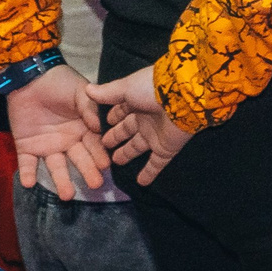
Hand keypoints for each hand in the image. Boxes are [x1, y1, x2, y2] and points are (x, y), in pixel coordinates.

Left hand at [10, 64, 110, 200]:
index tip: (106, 166)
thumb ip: (90, 109)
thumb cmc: (60, 82)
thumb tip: (100, 128)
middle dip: (86, 172)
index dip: (99, 155)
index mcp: (83, 128)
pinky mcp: (26, 147)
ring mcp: (47, 145)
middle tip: (95, 185)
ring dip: (61, 180)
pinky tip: (29, 183)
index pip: (93, 145)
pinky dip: (27, 173)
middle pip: (78, 160)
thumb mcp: (81, 91)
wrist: (30, 77)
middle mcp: (67, 141)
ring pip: (55, 167)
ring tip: (67, 195)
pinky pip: (27, 163)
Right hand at [86, 64, 193, 186]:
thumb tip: (88, 89)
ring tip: (114, 163)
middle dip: (115, 138)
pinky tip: (140, 183)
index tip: (98, 127)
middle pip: (126, 131)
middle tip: (103, 147)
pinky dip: (149, 173)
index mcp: (136, 102)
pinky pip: (156, 164)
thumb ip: (108, 92)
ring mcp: (155, 134)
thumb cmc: (152, 89)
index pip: (120, 112)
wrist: (184, 97)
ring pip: (137, 147)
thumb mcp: (126, 87)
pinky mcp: (166, 148)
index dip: (111, 119)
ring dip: (127, 154)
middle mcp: (144, 118)